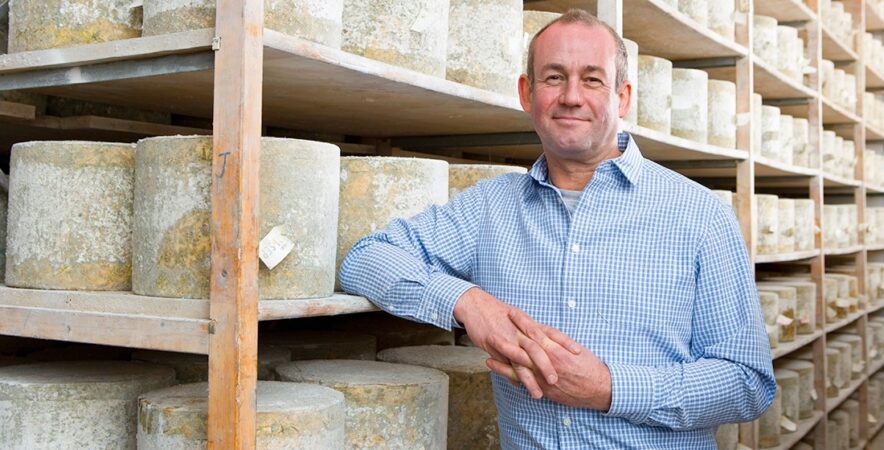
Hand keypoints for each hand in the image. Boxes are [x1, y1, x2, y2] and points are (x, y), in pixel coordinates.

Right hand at [453, 288, 579, 398]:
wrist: (476, 305)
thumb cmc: (498, 312)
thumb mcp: (518, 318)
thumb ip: (531, 333)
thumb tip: (544, 344)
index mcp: (529, 323)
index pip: (551, 332)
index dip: (565, 342)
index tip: (578, 352)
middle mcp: (520, 331)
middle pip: (538, 348)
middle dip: (548, 365)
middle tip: (557, 380)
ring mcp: (508, 339)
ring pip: (522, 360)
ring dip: (531, 377)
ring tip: (538, 393)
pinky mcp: (494, 345)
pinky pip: (505, 363)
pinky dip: (511, 375)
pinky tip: (517, 386)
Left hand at [486, 309, 612, 410]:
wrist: (598, 388)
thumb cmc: (589, 367)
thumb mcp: (573, 349)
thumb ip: (557, 341)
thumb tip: (543, 333)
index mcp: (556, 349)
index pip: (535, 331)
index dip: (522, 322)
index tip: (511, 312)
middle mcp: (547, 362)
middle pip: (522, 346)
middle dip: (506, 336)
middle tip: (492, 328)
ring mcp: (543, 376)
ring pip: (518, 364)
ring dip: (502, 355)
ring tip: (487, 347)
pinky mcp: (543, 388)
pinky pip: (521, 380)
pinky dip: (507, 373)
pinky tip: (494, 366)